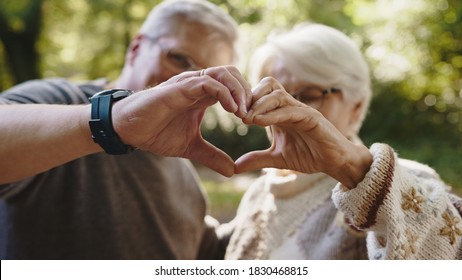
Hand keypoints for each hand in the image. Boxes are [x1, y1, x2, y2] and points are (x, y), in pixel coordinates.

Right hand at [112, 65, 251, 176]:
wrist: (128, 130)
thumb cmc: (155, 133)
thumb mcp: (191, 147)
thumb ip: (212, 156)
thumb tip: (232, 171)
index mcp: (202, 96)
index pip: (233, 87)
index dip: (247, 100)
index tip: (254, 121)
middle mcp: (197, 85)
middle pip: (232, 74)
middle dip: (248, 92)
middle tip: (253, 115)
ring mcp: (188, 84)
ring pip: (223, 73)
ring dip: (239, 90)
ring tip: (245, 113)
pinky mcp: (179, 88)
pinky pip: (208, 82)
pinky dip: (224, 93)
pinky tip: (233, 111)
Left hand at [236, 77, 371, 187]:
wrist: (334, 163)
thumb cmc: (309, 156)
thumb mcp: (277, 159)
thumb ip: (257, 159)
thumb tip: (234, 167)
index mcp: (280, 112)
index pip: (261, 93)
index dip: (246, 100)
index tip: (233, 114)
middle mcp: (290, 107)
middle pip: (268, 84)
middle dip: (251, 97)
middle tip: (238, 114)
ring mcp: (301, 110)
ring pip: (278, 94)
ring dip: (260, 104)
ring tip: (247, 119)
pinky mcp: (312, 117)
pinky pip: (291, 110)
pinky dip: (274, 114)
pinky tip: (260, 122)